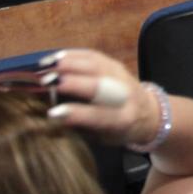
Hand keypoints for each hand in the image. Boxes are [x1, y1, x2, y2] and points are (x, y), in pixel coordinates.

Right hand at [42, 49, 159, 146]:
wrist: (149, 112)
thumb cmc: (120, 130)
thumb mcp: (104, 138)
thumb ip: (83, 129)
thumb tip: (53, 120)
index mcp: (123, 119)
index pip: (99, 115)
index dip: (75, 113)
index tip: (52, 113)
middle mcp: (125, 94)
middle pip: (97, 84)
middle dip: (70, 82)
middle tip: (43, 83)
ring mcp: (121, 75)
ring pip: (94, 64)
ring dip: (66, 64)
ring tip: (43, 67)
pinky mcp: (115, 63)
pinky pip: (93, 55)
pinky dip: (72, 55)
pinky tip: (54, 58)